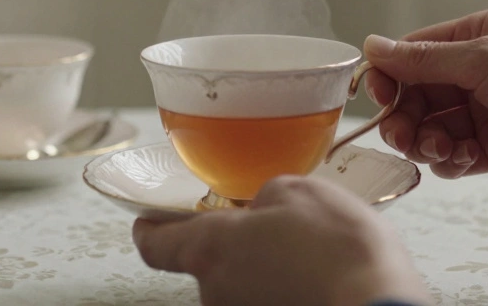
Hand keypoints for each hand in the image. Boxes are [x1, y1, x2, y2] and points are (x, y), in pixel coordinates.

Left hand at [133, 177, 428, 305]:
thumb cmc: (340, 252)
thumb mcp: (301, 192)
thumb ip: (267, 195)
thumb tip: (264, 207)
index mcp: (212, 248)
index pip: (157, 244)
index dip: (150, 229)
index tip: (147, 221)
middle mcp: (216, 292)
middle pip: (212, 264)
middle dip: (241, 245)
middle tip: (281, 228)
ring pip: (247, 285)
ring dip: (270, 269)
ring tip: (316, 256)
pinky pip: (272, 301)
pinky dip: (291, 291)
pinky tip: (323, 281)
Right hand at [365, 6, 487, 194]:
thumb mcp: (485, 59)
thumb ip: (423, 60)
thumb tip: (372, 45)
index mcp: (476, 36)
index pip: (414, 54)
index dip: (389, 75)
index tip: (376, 95)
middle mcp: (478, 73)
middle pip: (416, 96)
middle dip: (404, 116)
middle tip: (403, 134)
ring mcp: (487, 113)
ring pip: (431, 129)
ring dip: (426, 142)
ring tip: (441, 148)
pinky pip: (455, 157)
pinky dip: (451, 162)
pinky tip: (467, 159)